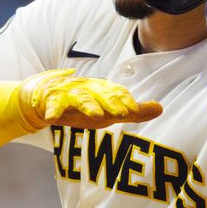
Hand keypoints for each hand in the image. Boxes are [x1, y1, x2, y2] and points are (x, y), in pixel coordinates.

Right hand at [18, 69, 162, 128]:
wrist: (45, 97)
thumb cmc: (81, 106)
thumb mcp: (108, 110)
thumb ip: (133, 112)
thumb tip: (161, 108)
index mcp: (101, 89)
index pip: (115, 92)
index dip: (124, 99)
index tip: (133, 109)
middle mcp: (86, 88)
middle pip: (100, 93)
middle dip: (110, 102)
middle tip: (122, 113)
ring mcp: (68, 93)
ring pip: (79, 97)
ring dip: (87, 105)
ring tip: (96, 115)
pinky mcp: (51, 101)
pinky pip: (52, 105)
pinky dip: (52, 110)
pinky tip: (52, 119)